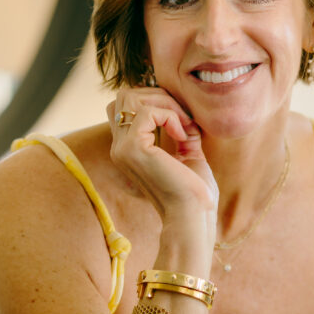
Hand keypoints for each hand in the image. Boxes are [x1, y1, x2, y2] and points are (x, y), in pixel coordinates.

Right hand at [107, 87, 218, 221]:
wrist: (193, 216)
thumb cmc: (194, 192)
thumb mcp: (187, 154)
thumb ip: (181, 131)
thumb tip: (185, 110)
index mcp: (128, 150)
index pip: (125, 107)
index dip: (155, 103)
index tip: (183, 120)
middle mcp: (118, 148)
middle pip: (124, 97)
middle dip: (158, 97)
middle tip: (184, 118)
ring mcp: (122, 149)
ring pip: (130, 98)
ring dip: (164, 104)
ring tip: (185, 125)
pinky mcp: (133, 149)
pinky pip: (147, 112)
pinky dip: (169, 116)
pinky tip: (182, 136)